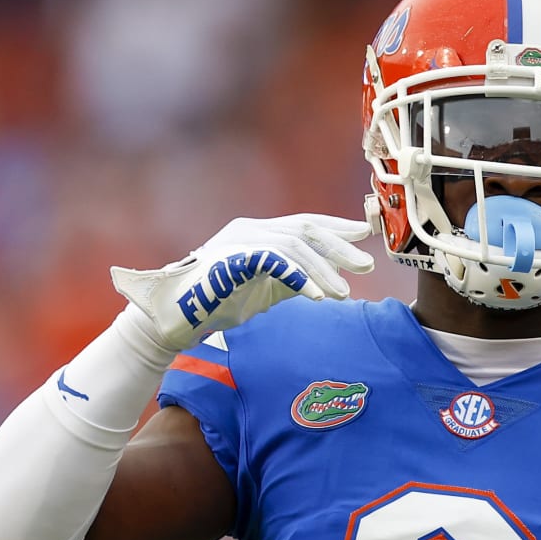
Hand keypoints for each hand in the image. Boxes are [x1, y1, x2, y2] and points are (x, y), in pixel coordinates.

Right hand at [110, 213, 375, 350]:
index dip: (338, 228)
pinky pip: (273, 263)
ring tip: (342, 294)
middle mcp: (252, 230)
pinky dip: (298, 278)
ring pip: (294, 246)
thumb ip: (293, 279)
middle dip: (340, 246)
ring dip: (322, 270)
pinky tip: (316, 296)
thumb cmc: (217, 303)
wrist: (174, 316)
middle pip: (306, 229)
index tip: (366, 235)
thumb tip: (329, 281)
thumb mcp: (265, 289)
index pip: (306, 224)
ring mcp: (240, 241)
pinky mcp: (232, 259)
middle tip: (366, 266)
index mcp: (260, 233)